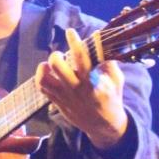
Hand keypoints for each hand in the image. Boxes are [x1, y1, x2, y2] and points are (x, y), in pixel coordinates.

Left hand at [38, 27, 129, 150]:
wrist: (104, 126)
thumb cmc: (112, 99)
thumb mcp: (117, 81)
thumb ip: (109, 63)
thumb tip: (100, 44)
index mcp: (93, 82)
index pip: (81, 59)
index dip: (74, 43)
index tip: (70, 32)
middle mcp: (76, 89)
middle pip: (57, 66)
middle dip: (57, 55)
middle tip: (61, 54)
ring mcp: (65, 97)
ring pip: (44, 79)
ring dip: (44, 67)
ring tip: (49, 64)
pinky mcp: (57, 103)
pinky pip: (42, 88)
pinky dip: (41, 77)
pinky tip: (48, 72)